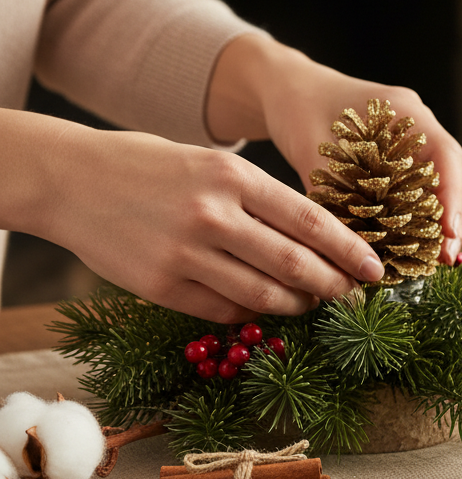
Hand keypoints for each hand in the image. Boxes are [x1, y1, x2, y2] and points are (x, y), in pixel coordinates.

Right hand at [27, 123, 384, 321]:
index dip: (350, 250)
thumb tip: (314, 241)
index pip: (310, 220)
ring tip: (312, 304)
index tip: (375, 269)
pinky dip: (251, 313)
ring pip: (264, 295)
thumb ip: (258, 199)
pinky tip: (262, 308)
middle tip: (352, 295)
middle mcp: (214, 215)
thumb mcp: (210, 164)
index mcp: (233, 177)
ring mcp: (185, 253)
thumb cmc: (150, 167)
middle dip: (334, 286)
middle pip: (295, 264)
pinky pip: (224, 310)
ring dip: (297, 305)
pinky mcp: (161, 285)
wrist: (70, 179)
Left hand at [206, 34, 461, 263]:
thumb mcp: (312, 157)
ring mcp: (417, 139)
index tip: (449, 234)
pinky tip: (420, 241)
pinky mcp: (407, 156)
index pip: (446, 155)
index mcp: (405, 112)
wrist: (287, 90)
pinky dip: (430, 214)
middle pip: (459, 171)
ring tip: (438, 256)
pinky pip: (431, 185)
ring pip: (451, 180)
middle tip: (447, 257)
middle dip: (457, 216)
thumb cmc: (298, 112)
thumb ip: (336, 201)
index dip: (453, 197)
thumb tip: (356, 253)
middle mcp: (419, 124)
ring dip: (447, 218)